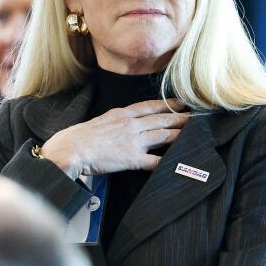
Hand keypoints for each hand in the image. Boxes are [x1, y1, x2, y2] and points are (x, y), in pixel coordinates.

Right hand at [40, 99, 188, 178]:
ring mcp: (133, 141)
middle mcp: (130, 125)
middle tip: (195, 118)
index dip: (167, 104)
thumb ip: (114, 121)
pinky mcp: (132, 159)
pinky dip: (168, 161)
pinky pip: (155, 161)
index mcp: (121, 114)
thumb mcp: (99, 121)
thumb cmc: (78, 137)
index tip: (181, 103)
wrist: (70, 149)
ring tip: (194, 135)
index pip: (149, 106)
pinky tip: (178, 162)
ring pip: (164, 135)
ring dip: (180, 135)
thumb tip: (121, 122)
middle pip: (161, 119)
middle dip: (180, 118)